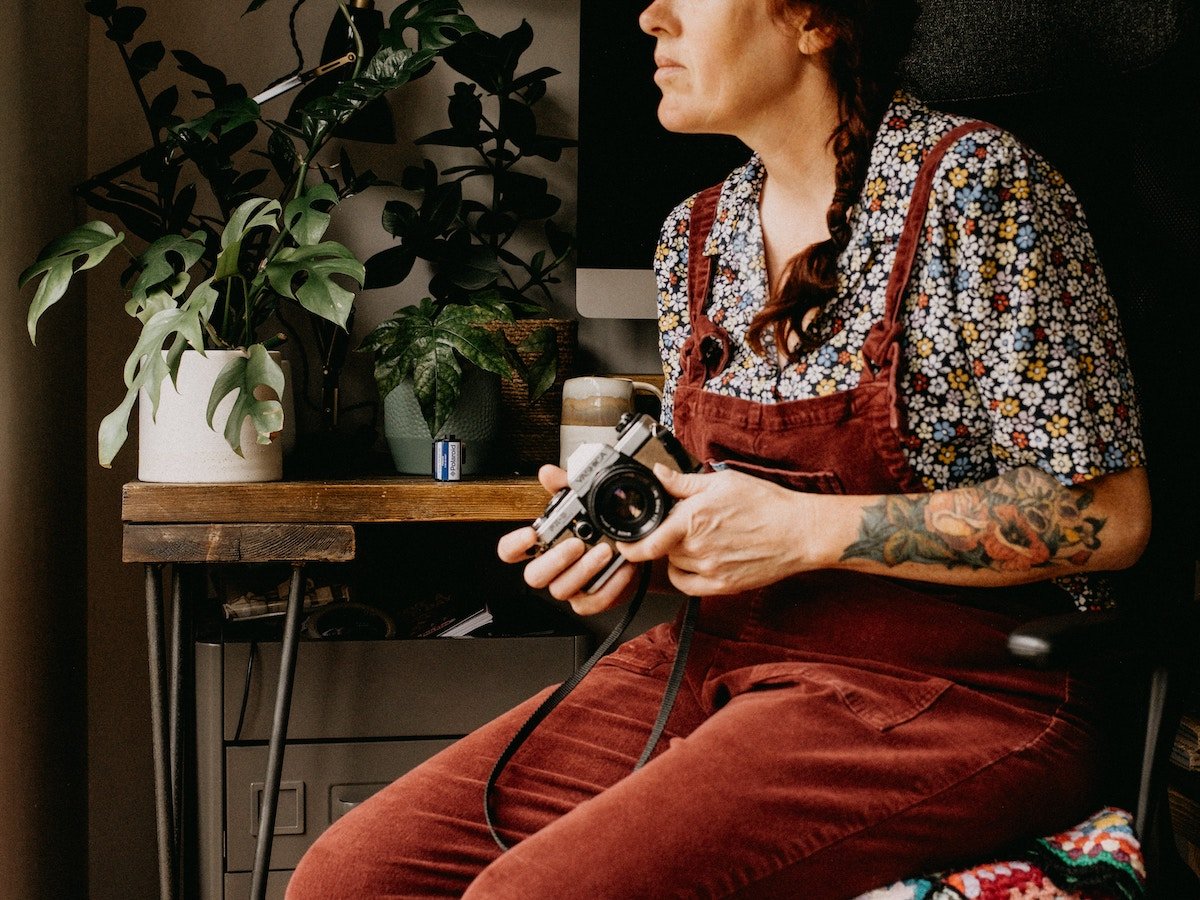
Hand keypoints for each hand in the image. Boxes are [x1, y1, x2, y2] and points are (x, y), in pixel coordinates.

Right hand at [496, 464, 640, 615]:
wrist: (634, 551)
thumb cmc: (601, 529)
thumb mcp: (584, 502)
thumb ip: (564, 487)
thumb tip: (548, 473)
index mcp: (542, 545)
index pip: (510, 551)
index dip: (514, 546)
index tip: (529, 535)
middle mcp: (552, 569)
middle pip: (534, 576)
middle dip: (555, 560)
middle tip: (577, 544)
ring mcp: (570, 587)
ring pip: (562, 589)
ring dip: (585, 570)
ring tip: (606, 551)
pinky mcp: (590, 601)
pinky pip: (593, 600)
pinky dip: (610, 584)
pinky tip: (621, 567)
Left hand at [619, 464, 817, 595]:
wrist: (798, 532)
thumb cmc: (766, 504)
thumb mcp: (722, 482)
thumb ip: (684, 483)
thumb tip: (659, 474)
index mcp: (693, 519)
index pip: (647, 542)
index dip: (630, 546)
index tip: (624, 543)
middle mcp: (697, 548)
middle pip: (662, 549)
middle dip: (667, 537)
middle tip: (686, 525)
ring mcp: (709, 570)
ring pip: (675, 566)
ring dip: (677, 554)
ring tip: (699, 539)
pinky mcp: (722, 586)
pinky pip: (688, 585)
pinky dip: (685, 575)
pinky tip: (697, 562)